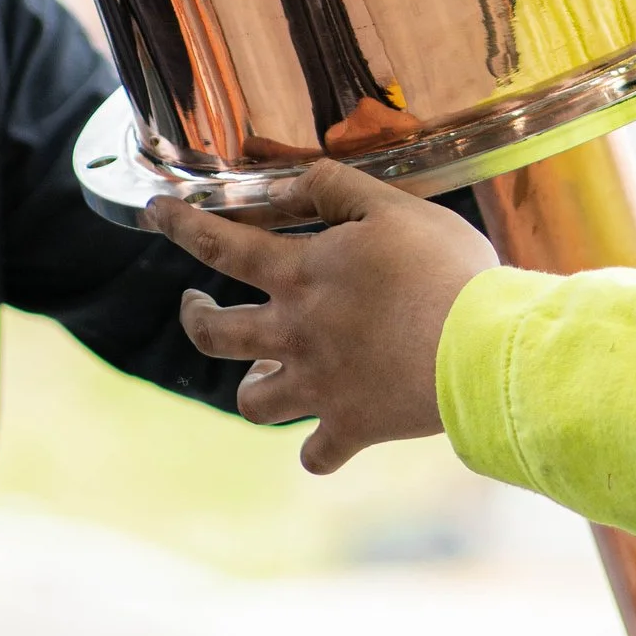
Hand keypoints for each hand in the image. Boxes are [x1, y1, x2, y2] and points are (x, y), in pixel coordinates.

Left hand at [151, 163, 495, 472]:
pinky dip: (316, 449)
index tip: (154, 212)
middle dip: (195, 318)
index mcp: (300, 275)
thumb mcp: (391, 205)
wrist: (481, 349)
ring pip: (253, 401)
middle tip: (195, 305)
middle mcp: (295, 334)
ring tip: (263, 373)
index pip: (222, 245)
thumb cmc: (443, 269)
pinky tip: (323, 440)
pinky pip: (317, 454)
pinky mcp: (353, 426)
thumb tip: (290, 181)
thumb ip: (334, 189)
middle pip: (214, 334)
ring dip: (251, 387)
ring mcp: (319, 387)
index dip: (182, 226)